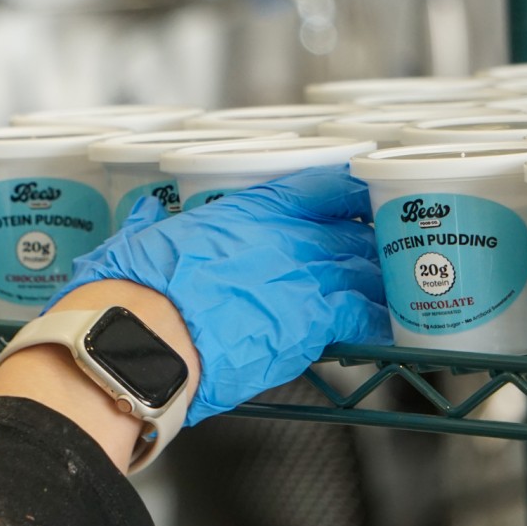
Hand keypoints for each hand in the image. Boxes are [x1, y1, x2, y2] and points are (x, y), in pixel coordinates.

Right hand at [50, 165, 389, 424]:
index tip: (356, 195)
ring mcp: (302, 279)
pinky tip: (386, 325)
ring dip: (377, 278)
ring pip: (362, 270)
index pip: (316, 187)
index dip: (344, 190)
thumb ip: (151, 223)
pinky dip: (377, 320)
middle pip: (347, 230)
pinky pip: (362, 316)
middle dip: (367, 239)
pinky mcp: (310, 325)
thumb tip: (147, 209)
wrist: (145, 338)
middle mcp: (283, 237)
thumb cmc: (134, 289)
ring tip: (391, 286)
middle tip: (381, 246)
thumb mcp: (137, 239)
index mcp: (244, 210)